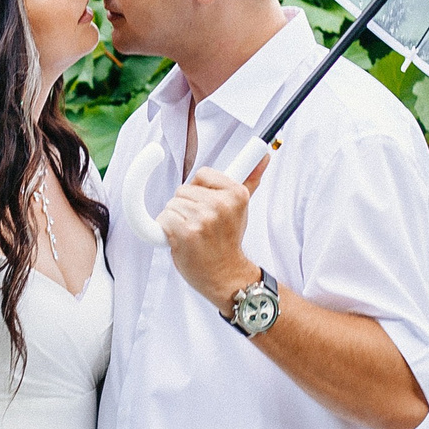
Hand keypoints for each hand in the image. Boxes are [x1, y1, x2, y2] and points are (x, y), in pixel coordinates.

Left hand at [157, 155, 269, 309]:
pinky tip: (181, 241)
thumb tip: (265, 154)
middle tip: (201, 225)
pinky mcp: (185, 234)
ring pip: (171, 205)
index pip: (201, 174)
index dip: (199, 191)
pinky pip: (163, 219)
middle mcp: (220, 205)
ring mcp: (202, 219)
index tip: (206, 206)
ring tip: (193, 234)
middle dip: (186, 206)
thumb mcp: (243, 207)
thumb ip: (251, 178)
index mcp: (236, 193)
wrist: (225, 275)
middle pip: (183, 190)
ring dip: (176, 220)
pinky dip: (166, 230)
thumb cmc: (228, 240)